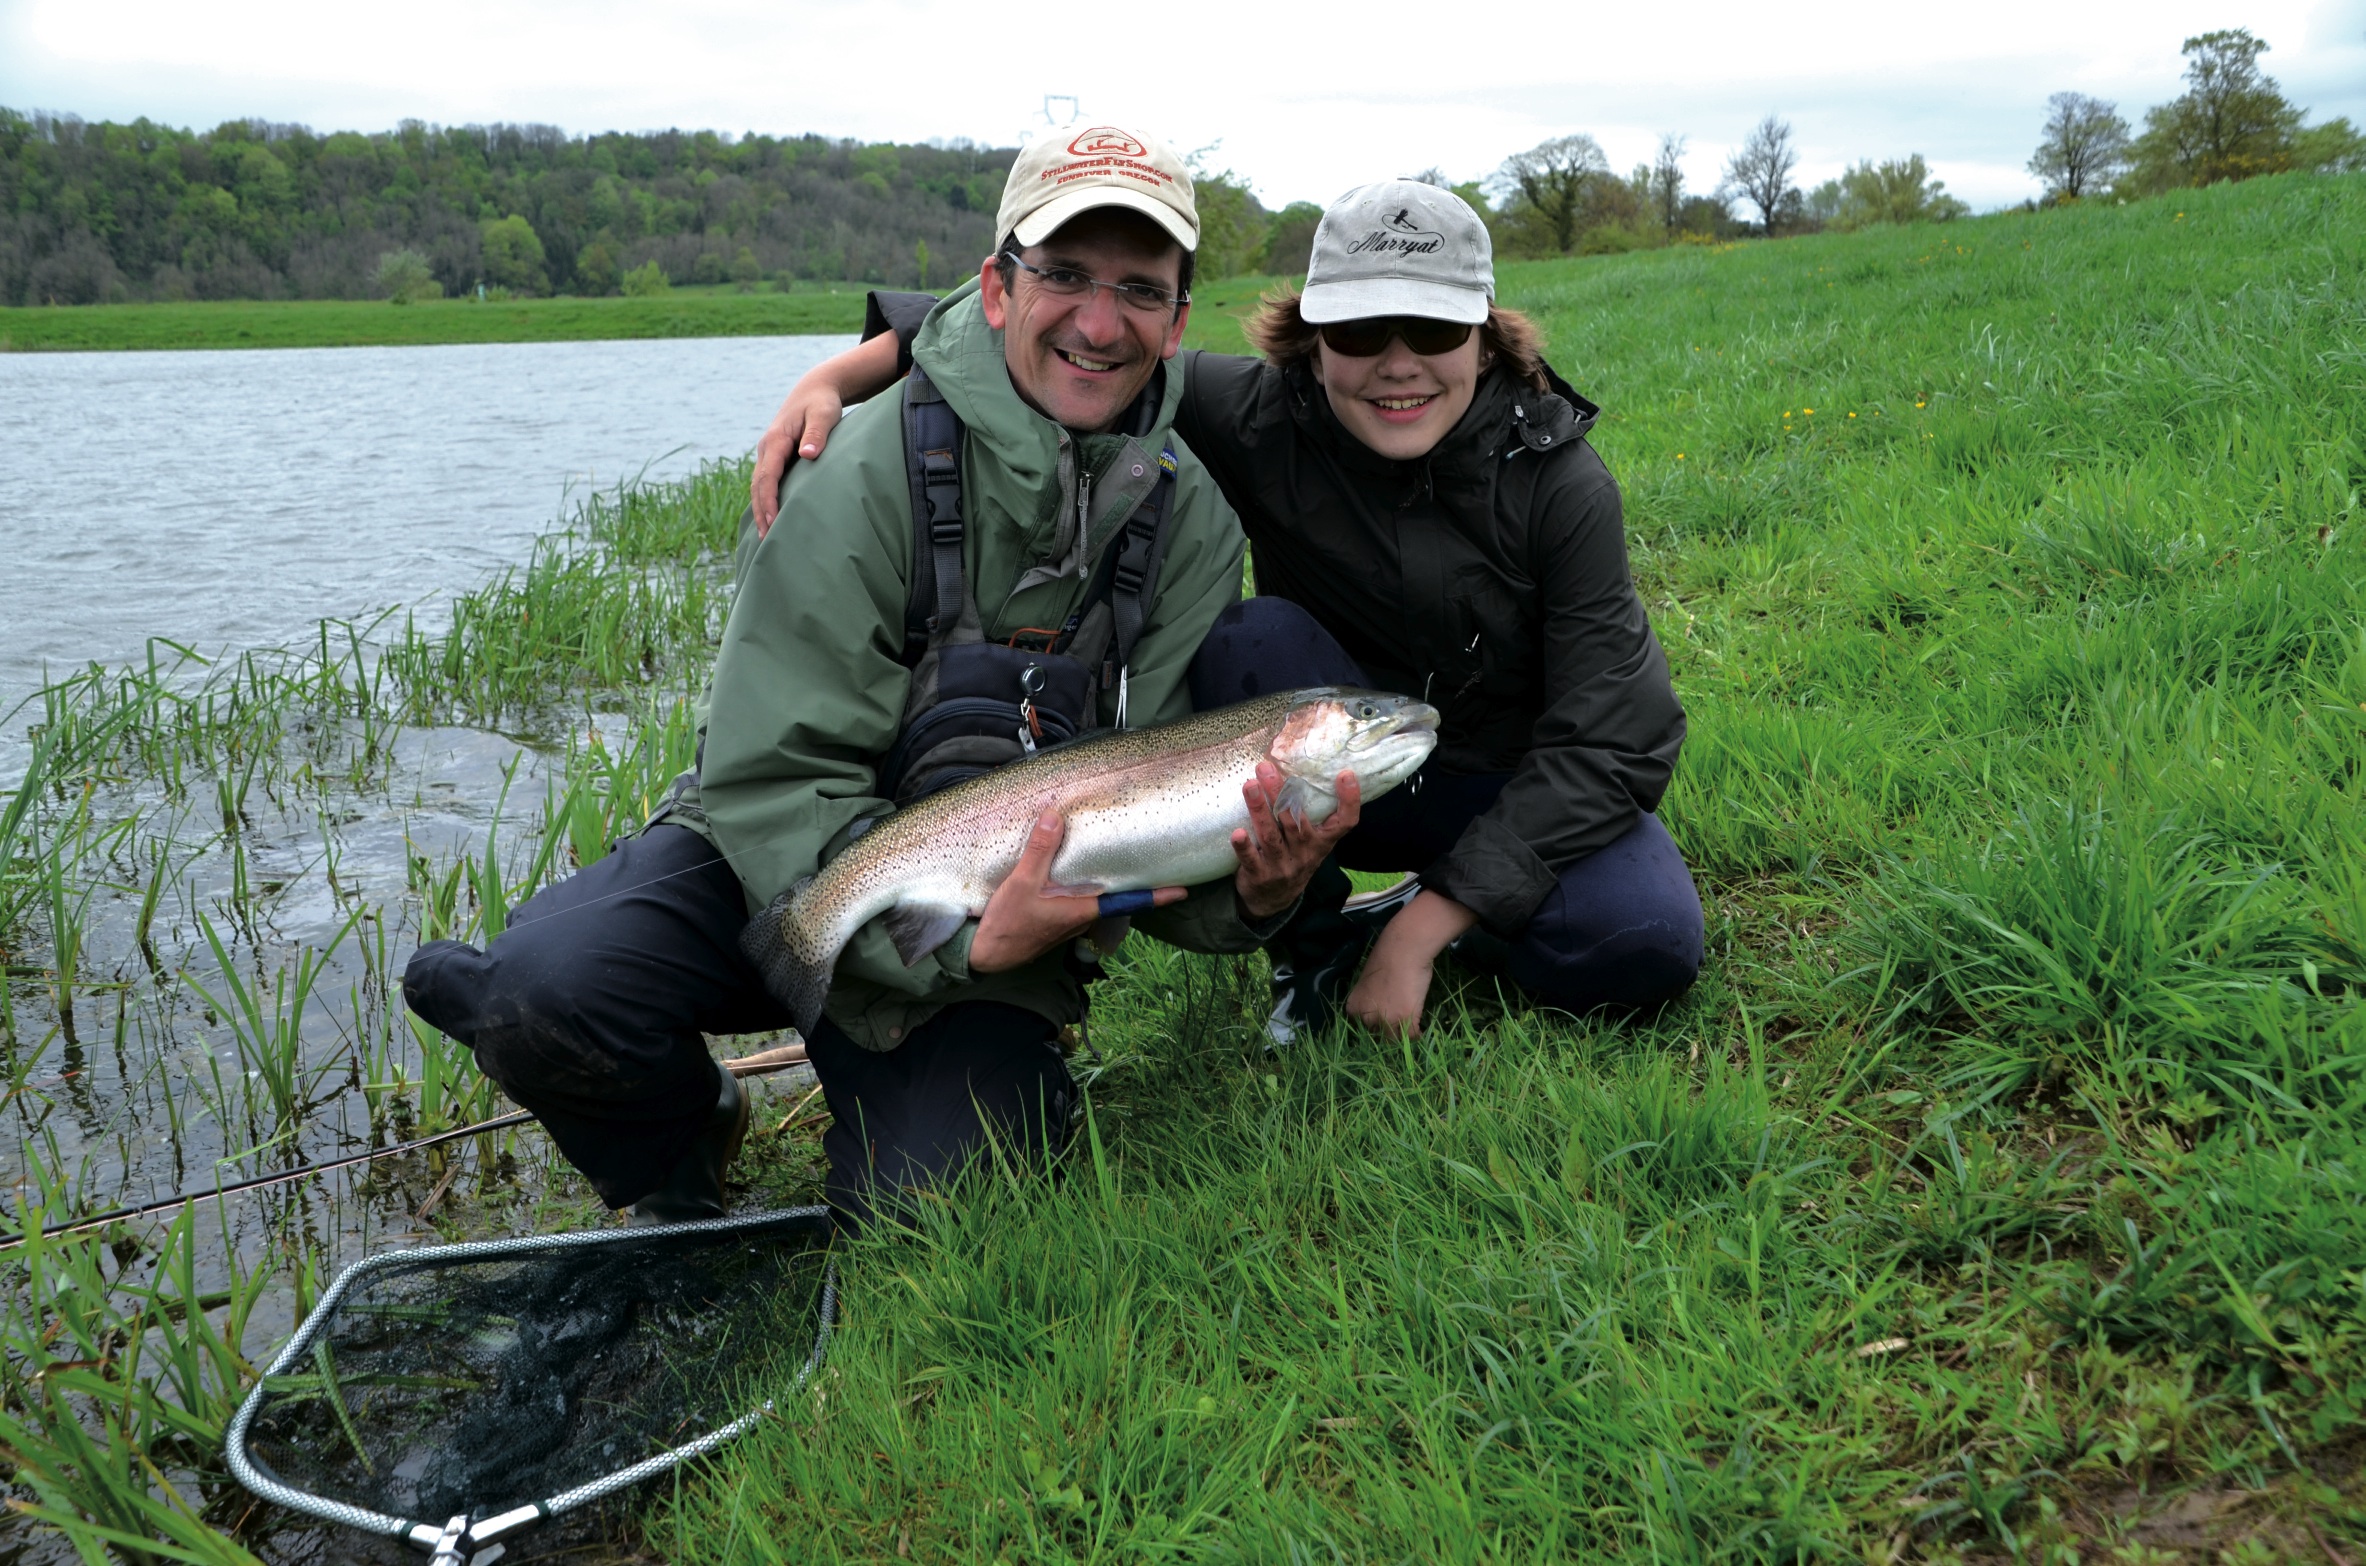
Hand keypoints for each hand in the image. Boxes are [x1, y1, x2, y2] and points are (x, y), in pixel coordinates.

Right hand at [750, 331, 901, 533]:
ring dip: (760, 509)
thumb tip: (808, 454)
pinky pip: (766, 482)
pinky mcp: (775, 457)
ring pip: (759, 485)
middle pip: (758, 485)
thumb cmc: (822, 403)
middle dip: (761, 512)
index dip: (768, 500)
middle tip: (766, 539)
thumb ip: (817, 434)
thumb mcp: (824, 414)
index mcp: (776, 439)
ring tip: (765, 536)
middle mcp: (767, 447)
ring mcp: (768, 452)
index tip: (771, 522)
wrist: (814, 390)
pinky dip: (765, 500)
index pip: (768, 475)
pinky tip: (770, 518)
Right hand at [971, 811, 1185, 973]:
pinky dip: (1085, 889)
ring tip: (1117, 862)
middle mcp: (1083, 919)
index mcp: (1084, 910)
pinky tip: (1076, 875)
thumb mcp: (1022, 882)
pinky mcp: (1057, 923)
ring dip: (1107, 885)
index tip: (1185, 890)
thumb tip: (1056, 816)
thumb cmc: (1007, 924)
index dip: (1159, 896)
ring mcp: (1071, 923)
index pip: (1131, 901)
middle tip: (1153, 863)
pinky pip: (1079, 904)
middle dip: (1134, 883)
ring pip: (1097, 901)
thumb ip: (1040, 849)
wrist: (986, 955)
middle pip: (1116, 898)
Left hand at [1231, 764, 1360, 920]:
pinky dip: (1244, 847)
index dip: (1349, 800)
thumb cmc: (1292, 859)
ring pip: (1272, 835)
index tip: (1346, 775)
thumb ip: (1308, 811)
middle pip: (1296, 820)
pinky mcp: (1260, 876)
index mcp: (1321, 842)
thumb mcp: (1310, 841)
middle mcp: (1305, 853)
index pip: (1345, 822)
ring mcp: (1282, 865)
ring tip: (1249, 786)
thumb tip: (1298, 766)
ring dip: (1260, 810)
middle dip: (1281, 792)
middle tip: (1266, 767)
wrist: (1274, 901)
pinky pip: (1251, 860)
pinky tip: (1236, 833)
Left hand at [1344, 890, 1477, 1039]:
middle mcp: (1366, 1018)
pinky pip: (1412, 1037)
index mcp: (1354, 1008)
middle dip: (1388, 1033)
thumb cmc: (1387, 959)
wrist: (1404, 949)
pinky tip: (1421, 1030)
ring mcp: (1386, 1020)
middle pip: (1376, 1037)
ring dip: (1403, 1037)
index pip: (1361, 1030)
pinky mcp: (1405, 1020)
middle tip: (1398, 1027)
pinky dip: (1418, 1035)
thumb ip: (1370, 1001)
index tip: (1384, 1028)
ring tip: (1410, 1031)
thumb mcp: (1368, 983)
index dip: (1374, 1029)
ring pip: (1394, 1041)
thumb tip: (1379, 1011)